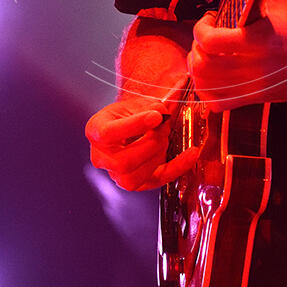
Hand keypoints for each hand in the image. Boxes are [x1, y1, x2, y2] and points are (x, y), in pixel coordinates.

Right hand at [85, 94, 199, 191]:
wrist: (130, 123)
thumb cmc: (129, 113)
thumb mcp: (134, 103)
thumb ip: (149, 106)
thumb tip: (163, 113)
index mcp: (95, 131)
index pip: (108, 134)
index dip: (134, 126)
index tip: (156, 116)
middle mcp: (100, 158)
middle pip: (124, 161)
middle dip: (152, 143)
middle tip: (165, 125)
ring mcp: (116, 174)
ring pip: (136, 176)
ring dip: (159, 154)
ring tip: (165, 135)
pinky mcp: (136, 183)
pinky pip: (158, 180)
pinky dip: (178, 167)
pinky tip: (192, 154)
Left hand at [189, 0, 286, 109]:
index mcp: (259, 40)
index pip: (211, 42)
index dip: (201, 29)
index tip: (210, 20)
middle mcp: (255, 67)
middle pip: (204, 67)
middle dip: (197, 48)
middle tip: (207, 37)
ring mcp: (255, 86)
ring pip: (207, 87)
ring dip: (199, 69)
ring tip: (208, 55)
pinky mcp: (258, 98)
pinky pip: (219, 104)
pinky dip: (208, 91)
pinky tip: (215, 76)